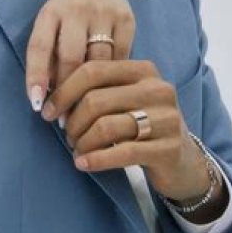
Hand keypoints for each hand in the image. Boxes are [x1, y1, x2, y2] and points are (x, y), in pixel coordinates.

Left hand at [25, 0, 133, 107]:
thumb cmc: (68, 10)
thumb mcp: (51, 22)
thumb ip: (47, 53)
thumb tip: (46, 97)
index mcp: (51, 11)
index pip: (39, 45)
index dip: (36, 76)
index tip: (36, 104)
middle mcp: (76, 10)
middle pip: (70, 57)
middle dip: (66, 92)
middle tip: (62, 118)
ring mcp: (103, 14)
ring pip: (98, 62)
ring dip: (91, 92)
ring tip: (84, 114)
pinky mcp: (126, 21)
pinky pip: (121, 59)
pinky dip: (114, 79)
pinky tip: (110, 93)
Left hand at [41, 60, 218, 204]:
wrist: (183, 161)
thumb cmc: (143, 124)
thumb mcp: (126, 98)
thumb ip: (98, 89)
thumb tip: (50, 93)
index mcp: (143, 69)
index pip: (93, 70)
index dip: (64, 91)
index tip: (47, 110)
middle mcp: (158, 88)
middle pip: (96, 100)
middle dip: (72, 120)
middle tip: (65, 134)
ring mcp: (167, 118)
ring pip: (106, 126)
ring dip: (82, 141)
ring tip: (75, 149)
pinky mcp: (169, 148)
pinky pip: (123, 152)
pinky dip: (96, 159)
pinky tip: (82, 163)